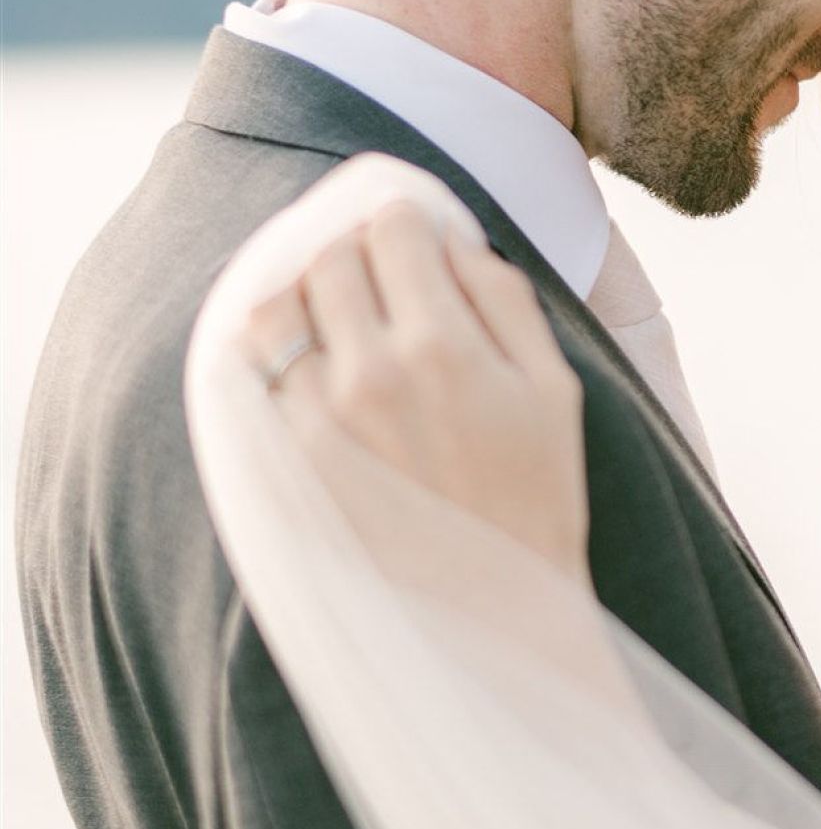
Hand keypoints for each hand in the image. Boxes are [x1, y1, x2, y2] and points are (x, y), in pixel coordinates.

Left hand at [243, 201, 590, 581]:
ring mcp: (323, 417)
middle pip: (332, 258)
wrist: (496, 607)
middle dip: (357, 249)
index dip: (407, 221)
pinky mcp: (294, 457)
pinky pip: (260, 372)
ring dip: (308, 293)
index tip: (415, 235)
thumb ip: (504, 299)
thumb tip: (454, 241)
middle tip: (380, 271)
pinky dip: (278, 351)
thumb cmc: (538, 495)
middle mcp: (373, 371)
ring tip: (335, 310)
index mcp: (445, 345)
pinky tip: (310, 360)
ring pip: (280, 307)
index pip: (396, 230)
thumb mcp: (554, 387)